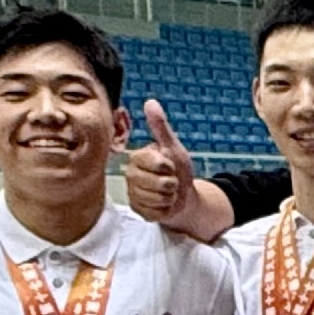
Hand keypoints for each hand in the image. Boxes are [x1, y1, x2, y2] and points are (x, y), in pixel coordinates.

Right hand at [126, 101, 194, 224]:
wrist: (183, 194)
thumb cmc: (177, 168)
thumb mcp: (172, 146)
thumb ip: (160, 127)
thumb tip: (150, 101)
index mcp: (137, 157)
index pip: (158, 163)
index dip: (169, 166)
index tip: (169, 165)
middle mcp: (130, 175)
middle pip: (159, 184)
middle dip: (172, 184)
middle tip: (170, 180)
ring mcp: (133, 194)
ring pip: (158, 199)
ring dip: (169, 197)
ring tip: (167, 192)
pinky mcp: (137, 210)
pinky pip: (156, 213)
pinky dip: (165, 209)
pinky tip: (163, 204)